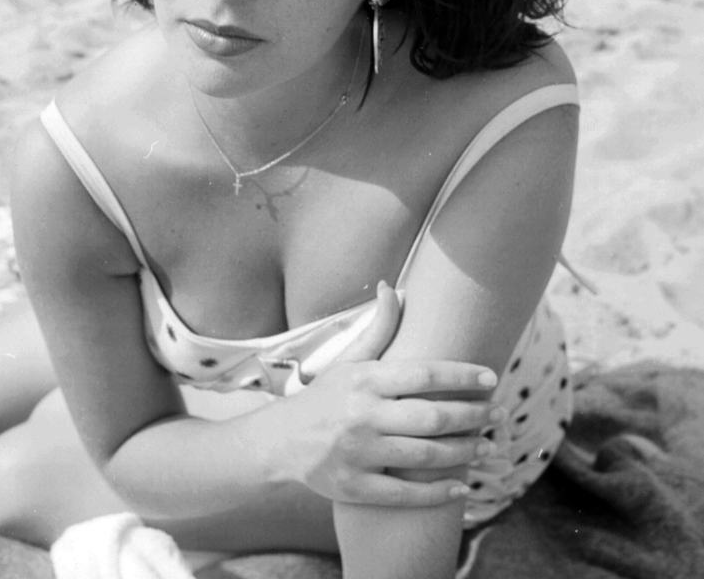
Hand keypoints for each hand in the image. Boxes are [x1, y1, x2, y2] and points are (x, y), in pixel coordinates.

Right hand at [275, 281, 501, 507]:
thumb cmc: (324, 396)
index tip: (492, 377)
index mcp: (364, 380)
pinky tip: (462, 486)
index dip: (462, 375)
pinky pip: (405, 494)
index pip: (423, 374)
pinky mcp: (355, 488)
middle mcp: (362, 415)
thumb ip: (378, 328)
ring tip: (489, 446)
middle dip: (474, 416)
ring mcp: (359, 454)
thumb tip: (392, 287)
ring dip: (465, 453)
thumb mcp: (348, 360)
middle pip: (432, 417)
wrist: (280, 442)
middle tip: (501, 415)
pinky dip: (438, 493)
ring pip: (425, 456)